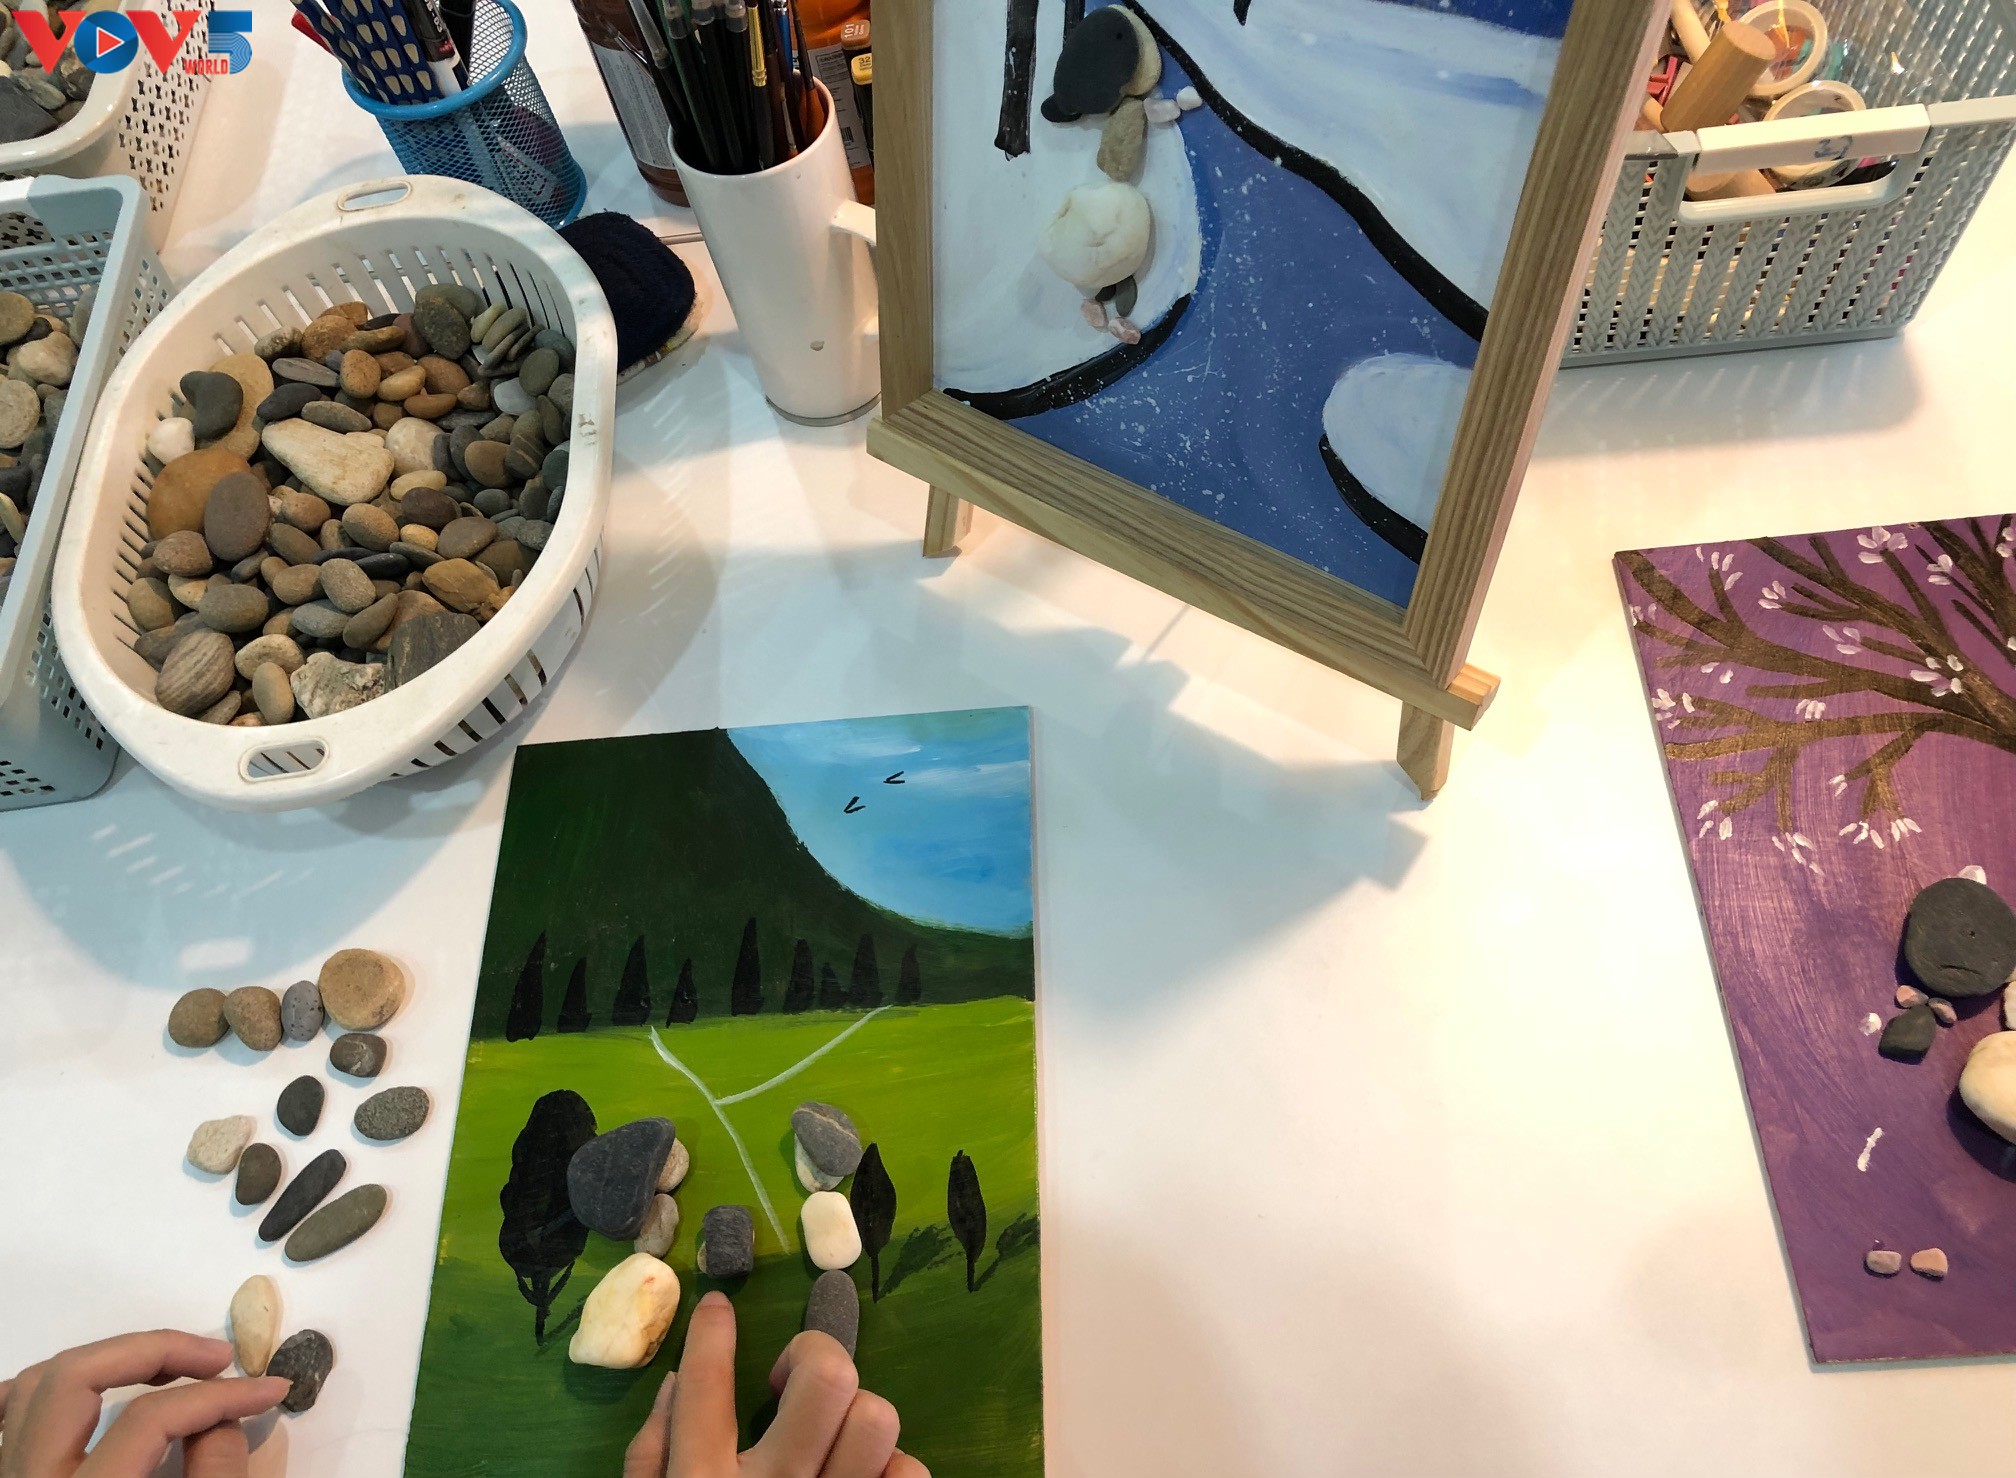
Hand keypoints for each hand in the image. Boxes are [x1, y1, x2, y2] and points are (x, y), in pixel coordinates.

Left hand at [0, 1330, 288, 1477]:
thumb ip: (215, 1475)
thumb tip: (224, 1415)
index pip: (149, 1420)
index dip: (219, 1396)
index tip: (269, 1390)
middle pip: (76, 1376)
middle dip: (156, 1350)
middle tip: (217, 1359)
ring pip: (34, 1385)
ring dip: (104, 1361)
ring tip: (165, 1369)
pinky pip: (4, 1418)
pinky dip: (40, 1392)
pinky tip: (84, 1389)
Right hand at [625, 1292, 926, 1477]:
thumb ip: (648, 1457)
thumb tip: (677, 1380)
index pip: (707, 1386)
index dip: (712, 1332)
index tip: (719, 1304)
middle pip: (826, 1378)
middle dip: (813, 1357)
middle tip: (789, 1384)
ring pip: (876, 1418)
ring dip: (854, 1417)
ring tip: (830, 1437)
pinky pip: (909, 1471)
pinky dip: (890, 1468)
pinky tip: (862, 1475)